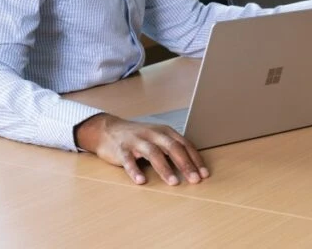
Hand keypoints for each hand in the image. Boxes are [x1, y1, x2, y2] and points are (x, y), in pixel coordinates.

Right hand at [74, 113, 208, 185]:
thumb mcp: (157, 137)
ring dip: (165, 168)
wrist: (108, 129)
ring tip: (173, 182)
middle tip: (195, 179)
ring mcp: (137, 140)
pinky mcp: (122, 149)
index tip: (204, 174)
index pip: (184, 145)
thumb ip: (172, 148)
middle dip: (185, 164)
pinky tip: (141, 180)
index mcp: (164, 131)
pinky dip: (135, 170)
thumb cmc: (138, 137)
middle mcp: (152, 133)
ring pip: (153, 153)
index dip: (195, 159)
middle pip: (172, 148)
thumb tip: (193, 166)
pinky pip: (129, 160)